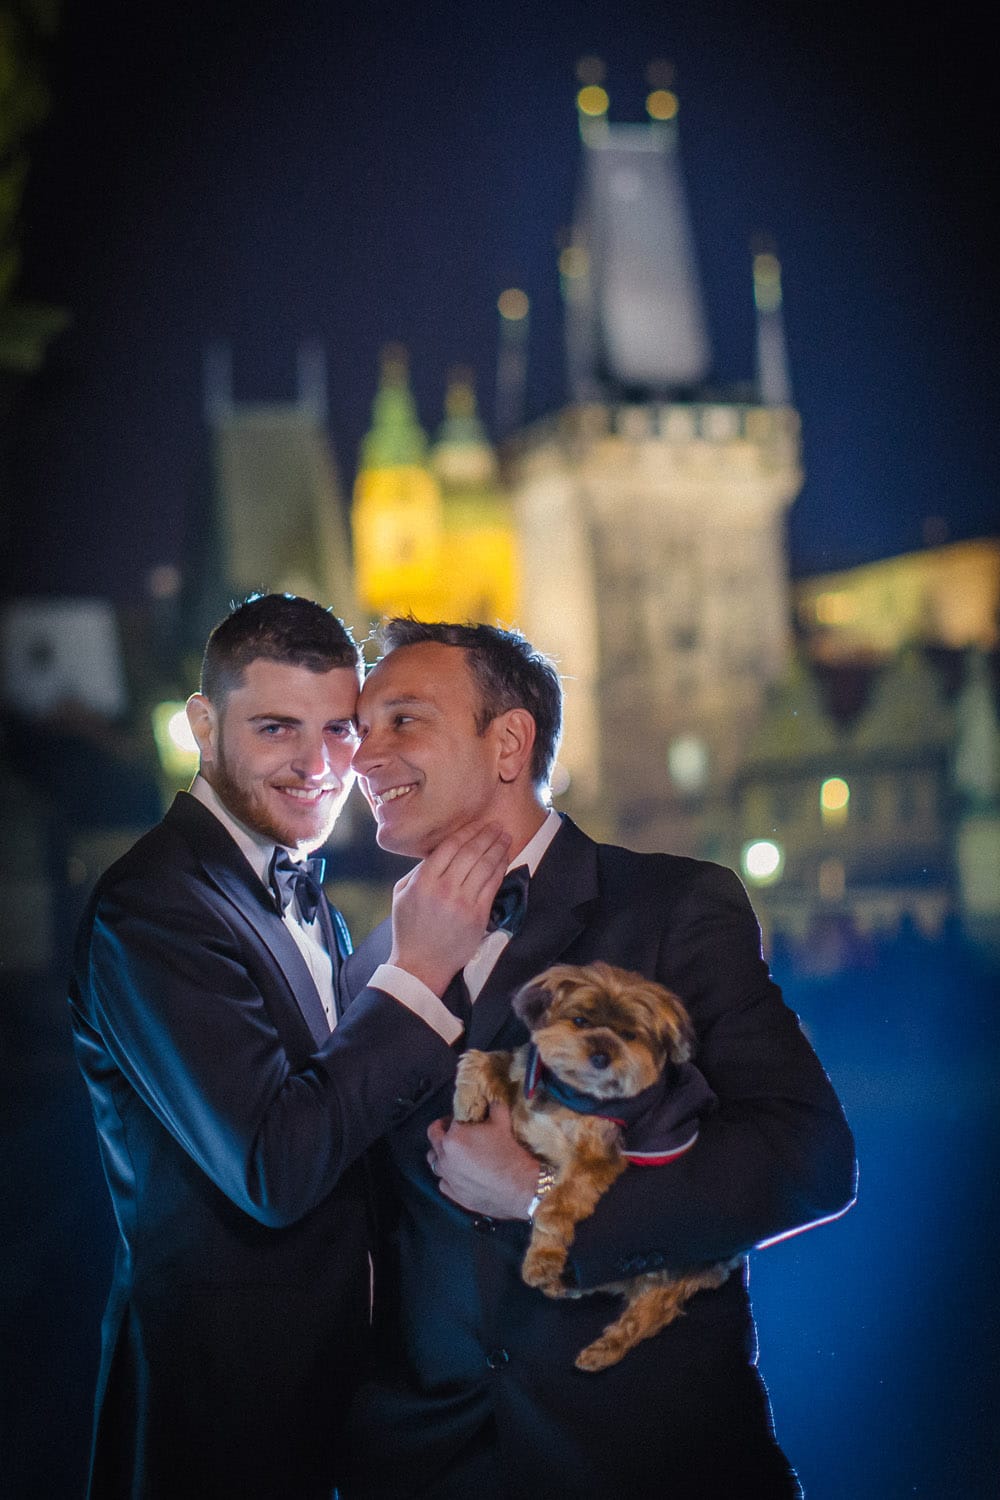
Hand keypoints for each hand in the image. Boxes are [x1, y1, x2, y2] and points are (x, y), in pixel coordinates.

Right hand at [389, 821, 510, 994]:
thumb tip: (440, 852)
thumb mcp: (402, 894)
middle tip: (496, 825)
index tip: (476, 824)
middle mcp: (444, 888)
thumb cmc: (409, 929)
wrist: (421, 965)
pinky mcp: (478, 916)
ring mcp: (463, 902)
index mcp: (423, 881)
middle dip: (486, 835)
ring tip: (505, 836)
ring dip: (498, 848)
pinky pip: (492, 885)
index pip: (449, 847)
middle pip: (470, 852)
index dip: (466, 832)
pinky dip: (501, 868)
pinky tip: (505, 858)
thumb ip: (419, 871)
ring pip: (485, 866)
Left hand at [426, 1101, 540, 1218]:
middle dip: (442, 1131)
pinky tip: (460, 1175)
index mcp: (453, 1137)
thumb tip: (493, 1100)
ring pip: (434, 1161)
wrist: (518, 1187)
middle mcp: (444, 1156)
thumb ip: (494, 1107)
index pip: (449, 1120)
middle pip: (434, 1137)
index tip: (466, 1119)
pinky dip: (449, 1176)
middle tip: (456, 1131)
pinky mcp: (453, 1194)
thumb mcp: (502, 1122)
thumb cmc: (508, 1153)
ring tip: (456, 1153)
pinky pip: (443, 1182)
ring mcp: (447, 1177)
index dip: (458, 1117)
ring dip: (442, 1154)